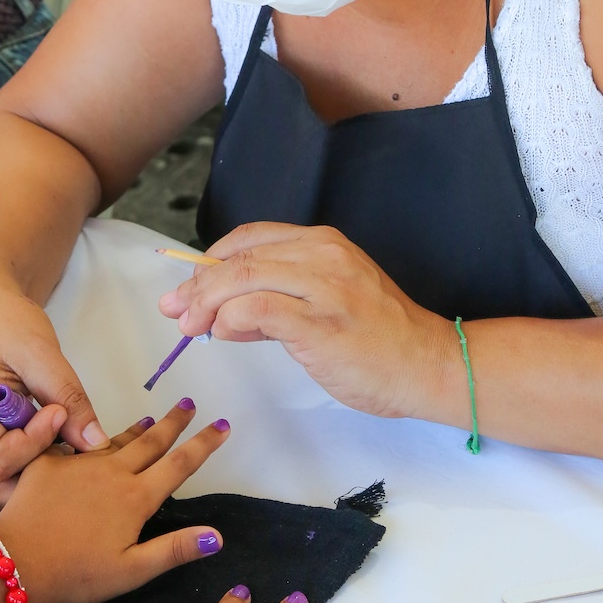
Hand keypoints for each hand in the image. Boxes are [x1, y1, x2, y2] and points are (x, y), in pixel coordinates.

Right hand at [0, 280, 108, 508]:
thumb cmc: (4, 319)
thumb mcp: (40, 351)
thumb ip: (68, 396)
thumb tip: (96, 443)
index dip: (35, 443)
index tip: (58, 412)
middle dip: (32, 477)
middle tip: (62, 443)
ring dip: (28, 477)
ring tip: (55, 444)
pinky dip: (22, 468)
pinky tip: (45, 443)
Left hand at [0, 400, 230, 602]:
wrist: (15, 560)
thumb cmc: (76, 575)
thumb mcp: (131, 571)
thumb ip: (174, 549)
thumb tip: (217, 534)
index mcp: (136, 498)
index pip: (179, 465)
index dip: (204, 444)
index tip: (222, 425)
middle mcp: (112, 473)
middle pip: (151, 442)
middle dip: (174, 423)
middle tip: (189, 403)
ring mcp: (79, 464)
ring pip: (116, 440)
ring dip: (138, 429)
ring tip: (152, 418)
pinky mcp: (48, 462)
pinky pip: (74, 444)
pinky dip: (90, 437)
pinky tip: (91, 437)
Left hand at [157, 221, 451, 418]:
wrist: (427, 364)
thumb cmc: (378, 338)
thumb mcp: (326, 303)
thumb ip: (274, 303)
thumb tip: (222, 316)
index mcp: (322, 243)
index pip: (249, 239)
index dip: (208, 262)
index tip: (187, 289)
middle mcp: (322, 255)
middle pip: (239, 257)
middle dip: (197, 285)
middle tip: (176, 311)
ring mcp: (324, 287)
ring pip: (242, 278)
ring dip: (206, 304)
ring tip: (192, 327)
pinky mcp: (322, 323)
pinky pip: (259, 311)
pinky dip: (231, 320)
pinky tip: (224, 334)